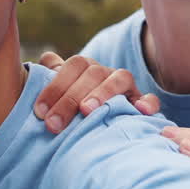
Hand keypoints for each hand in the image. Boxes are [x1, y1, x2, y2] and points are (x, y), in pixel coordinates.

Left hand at [33, 52, 159, 132]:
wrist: (97, 125)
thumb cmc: (69, 110)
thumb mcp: (58, 94)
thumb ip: (49, 77)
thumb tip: (41, 63)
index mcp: (84, 67)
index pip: (72, 65)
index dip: (55, 86)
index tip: (39, 111)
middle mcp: (105, 72)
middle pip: (92, 73)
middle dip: (70, 97)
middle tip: (54, 123)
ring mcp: (125, 86)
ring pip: (120, 78)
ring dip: (103, 92)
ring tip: (86, 111)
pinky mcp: (141, 103)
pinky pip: (149, 99)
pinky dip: (147, 102)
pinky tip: (140, 110)